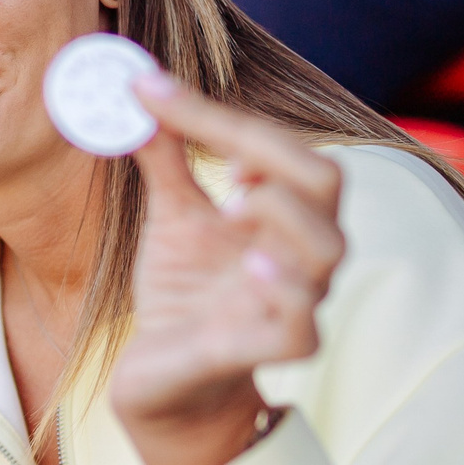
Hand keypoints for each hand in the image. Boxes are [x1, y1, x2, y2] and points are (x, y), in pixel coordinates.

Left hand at [109, 74, 343, 464]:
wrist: (165, 378)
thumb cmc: (183, 294)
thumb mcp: (172, 217)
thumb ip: (165, 156)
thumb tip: (135, 86)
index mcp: (278, 210)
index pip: (276, 147)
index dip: (216, 116)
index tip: (149, 89)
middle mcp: (297, 251)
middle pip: (325, 184)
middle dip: (273, 157)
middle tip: (223, 163)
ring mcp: (292, 303)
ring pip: (328, 251)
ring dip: (283, 218)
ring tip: (232, 208)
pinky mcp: (273, 352)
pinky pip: (303, 327)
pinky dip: (284, 294)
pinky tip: (252, 271)